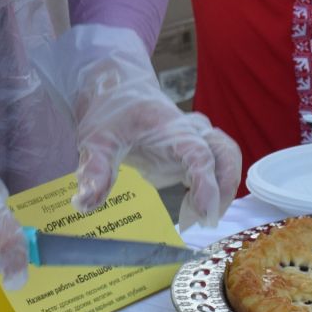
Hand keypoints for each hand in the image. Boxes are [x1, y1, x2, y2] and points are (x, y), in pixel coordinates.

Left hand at [60, 26, 239, 228]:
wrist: (116, 91)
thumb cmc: (109, 114)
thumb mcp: (95, 139)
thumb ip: (94, 169)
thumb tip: (85, 204)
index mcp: (169, 126)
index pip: (199, 154)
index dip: (207, 184)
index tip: (205, 213)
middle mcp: (189, 132)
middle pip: (226, 153)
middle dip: (225, 187)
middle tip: (206, 220)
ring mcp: (193, 140)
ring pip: (227, 156)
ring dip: (224, 187)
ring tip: (199, 217)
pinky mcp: (190, 151)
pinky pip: (215, 165)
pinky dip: (213, 187)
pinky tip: (192, 210)